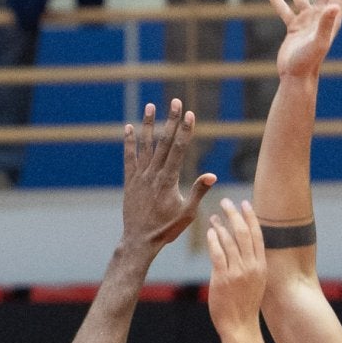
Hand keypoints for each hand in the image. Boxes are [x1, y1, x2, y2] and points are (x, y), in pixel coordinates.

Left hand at [118, 100, 215, 256]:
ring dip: (148, 125)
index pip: (178, 150)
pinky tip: (128, 127)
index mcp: (168, 181)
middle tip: (175, 101)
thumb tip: (213, 175)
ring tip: (151, 106)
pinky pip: (129, 158)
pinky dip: (129, 142)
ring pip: (145, 145)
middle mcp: (153, 174)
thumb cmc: (166, 229)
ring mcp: (140, 176)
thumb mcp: (187, 213)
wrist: (140, 241)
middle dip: (170, 120)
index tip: (189, 114)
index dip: (184, 130)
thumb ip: (198, 192)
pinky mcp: (130, 181)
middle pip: (163, 142)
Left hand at [205, 196, 267, 335]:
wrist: (240, 327)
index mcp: (261, 266)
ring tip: (214, 217)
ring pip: (230, 241)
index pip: (258, 235)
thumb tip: (241, 249)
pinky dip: (214, 240)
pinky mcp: (223, 278)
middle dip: (235, 214)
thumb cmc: (245, 306)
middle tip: (226, 202)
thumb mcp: (255, 283)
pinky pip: (218, 253)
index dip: (251, 217)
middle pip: (244, 233)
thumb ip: (250, 265)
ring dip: (221, 225)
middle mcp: (251, 266)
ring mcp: (238, 272)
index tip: (245, 204)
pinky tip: (210, 231)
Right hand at [265, 0, 341, 82]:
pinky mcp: (293, 29)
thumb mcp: (318, 42)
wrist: (296, 77)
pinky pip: (285, 11)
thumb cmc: (308, 62)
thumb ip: (326, 23)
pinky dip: (278, 0)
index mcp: (328, 18)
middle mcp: (319, 17)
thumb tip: (334, 5)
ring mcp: (306, 22)